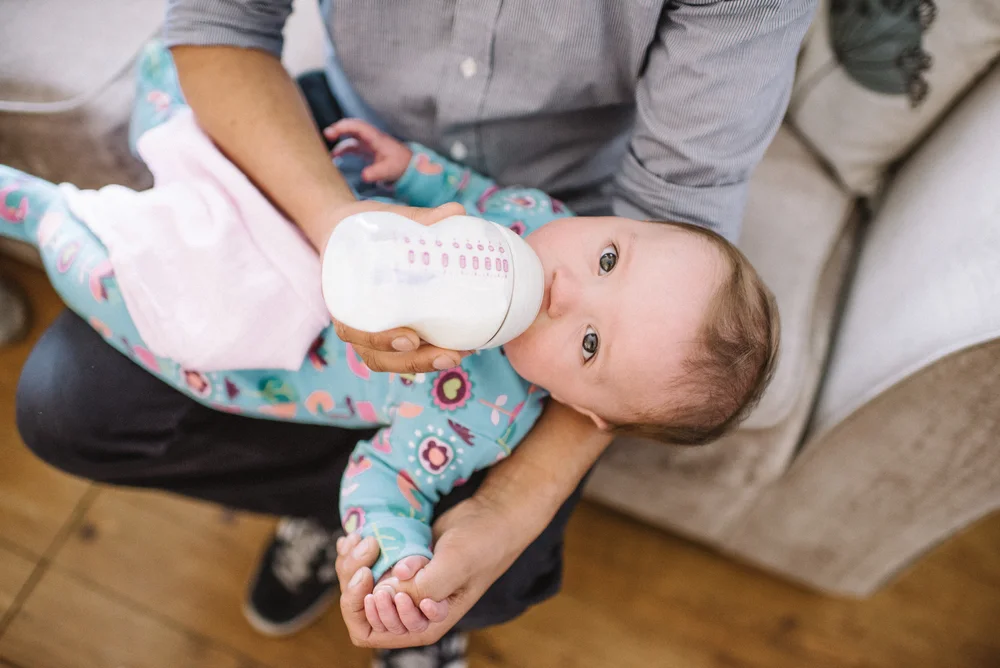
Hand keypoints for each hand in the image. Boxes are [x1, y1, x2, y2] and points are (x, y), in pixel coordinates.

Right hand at [324, 119, 412, 183]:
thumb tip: (364, 176)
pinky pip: (353, 146)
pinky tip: (336, 157)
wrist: (410, 167)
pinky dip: (343, 149)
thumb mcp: (389, 171)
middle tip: (327, 135)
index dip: (344, 127)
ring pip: (351, 137)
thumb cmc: (401, 166)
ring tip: (329, 149)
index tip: (333, 132)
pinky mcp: (368, 150)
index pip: (358, 127)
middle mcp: (371, 138)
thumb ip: (376, 173)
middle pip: (353, 127)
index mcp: (376, 138)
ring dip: (340, 140)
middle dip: (339, 129)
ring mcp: (369, 143)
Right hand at [326, 200, 471, 373]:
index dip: (380, 338)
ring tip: (458, 356)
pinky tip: (461, 349)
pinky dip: (428, 356)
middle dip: (414, 362)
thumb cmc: (363, 228)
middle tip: (448, 355)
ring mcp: (370, 330)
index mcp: (343, 296)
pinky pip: (404, 354)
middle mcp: (354, 321)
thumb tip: (457, 211)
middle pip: (376, 357)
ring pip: (391, 362)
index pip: (353, 330)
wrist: (344, 231)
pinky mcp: (389, 330)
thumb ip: (418, 218)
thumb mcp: (383, 218)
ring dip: (424, 364)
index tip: (410, 337)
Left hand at [336, 495, 522, 648]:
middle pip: (362, 612)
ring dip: (353, 566)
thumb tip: (385, 592)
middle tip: (369, 554)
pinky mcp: (398, 565)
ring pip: (359, 588)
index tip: (381, 581)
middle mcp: (410, 609)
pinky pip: (365, 567)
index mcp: (425, 623)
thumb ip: (424, 586)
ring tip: (364, 541)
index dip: (370, 611)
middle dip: (356, 585)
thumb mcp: (455, 566)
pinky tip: (353, 538)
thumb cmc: (480, 546)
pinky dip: (355, 554)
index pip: (377, 633)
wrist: (490, 518)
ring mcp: (403, 585)